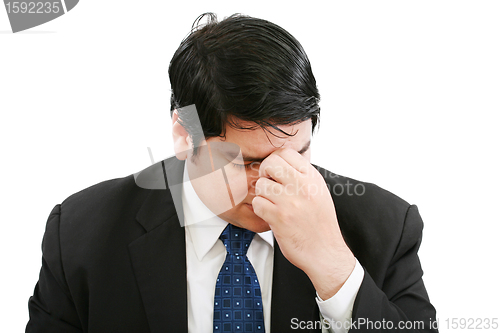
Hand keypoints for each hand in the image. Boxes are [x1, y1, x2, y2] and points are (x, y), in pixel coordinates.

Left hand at [252, 148, 354, 298]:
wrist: (326, 252)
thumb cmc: (320, 224)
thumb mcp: (319, 192)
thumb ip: (302, 176)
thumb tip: (282, 163)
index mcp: (312, 178)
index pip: (285, 152)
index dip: (275, 161)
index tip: (275, 173)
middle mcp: (302, 186)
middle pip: (270, 163)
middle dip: (265, 173)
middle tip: (269, 185)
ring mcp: (290, 202)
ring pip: (261, 184)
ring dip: (262, 194)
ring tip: (272, 203)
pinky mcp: (279, 218)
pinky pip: (258, 203)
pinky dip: (261, 209)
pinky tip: (270, 215)